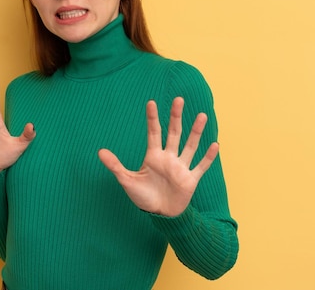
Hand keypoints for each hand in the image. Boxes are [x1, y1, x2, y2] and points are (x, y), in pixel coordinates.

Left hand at [98, 98, 218, 216]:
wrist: (160, 215)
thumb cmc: (143, 197)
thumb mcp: (127, 181)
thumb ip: (115, 166)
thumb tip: (99, 152)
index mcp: (153, 156)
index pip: (153, 133)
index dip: (152, 118)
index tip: (151, 102)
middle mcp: (169, 158)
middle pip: (174, 133)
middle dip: (176, 117)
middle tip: (178, 99)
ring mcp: (181, 168)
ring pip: (190, 146)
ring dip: (196, 132)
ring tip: (202, 115)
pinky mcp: (190, 180)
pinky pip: (201, 167)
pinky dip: (208, 157)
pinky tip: (215, 144)